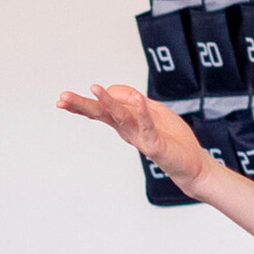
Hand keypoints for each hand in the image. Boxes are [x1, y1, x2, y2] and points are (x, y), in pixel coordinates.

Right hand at [57, 82, 209, 186]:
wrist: (191, 165)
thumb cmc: (173, 138)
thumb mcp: (154, 111)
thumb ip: (135, 100)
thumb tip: (112, 89)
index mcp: (125, 122)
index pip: (100, 110)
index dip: (82, 103)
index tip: (62, 98)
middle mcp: (128, 130)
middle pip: (102, 114)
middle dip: (82, 106)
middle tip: (62, 99)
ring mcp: (140, 137)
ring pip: (119, 116)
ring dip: (107, 102)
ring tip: (94, 89)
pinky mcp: (154, 143)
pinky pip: (146, 124)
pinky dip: (141, 110)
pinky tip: (135, 98)